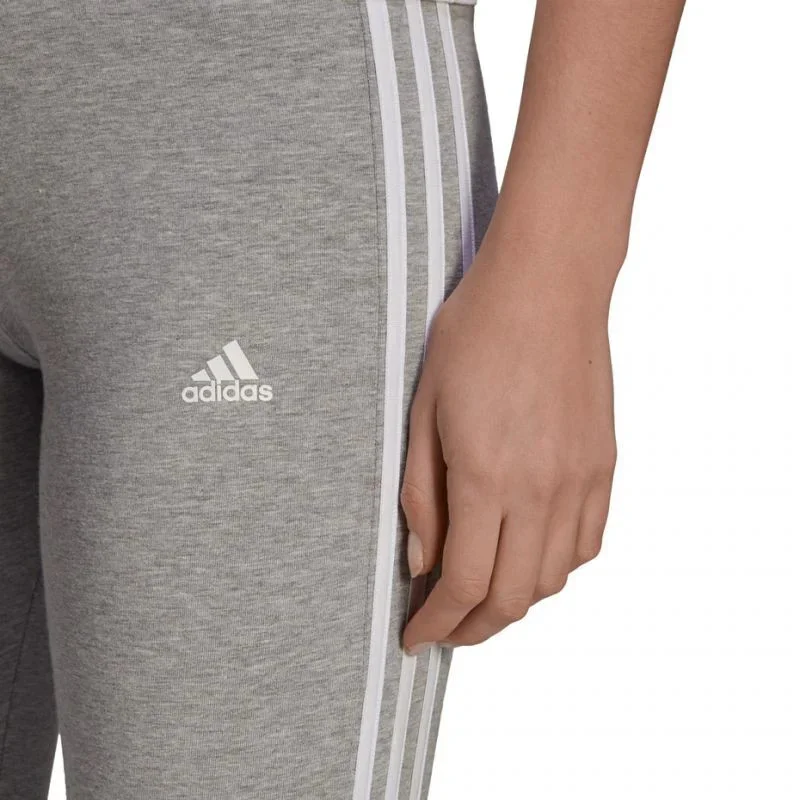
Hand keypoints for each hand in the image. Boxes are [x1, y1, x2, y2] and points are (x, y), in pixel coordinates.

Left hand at [401, 241, 617, 652]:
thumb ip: (422, 495)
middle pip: (513, 597)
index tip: (417, 637)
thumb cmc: (475, 337)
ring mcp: (580, 480)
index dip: (437, 622)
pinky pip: (588, 543)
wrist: (547, 288)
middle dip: (474, 629)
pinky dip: (556, 568)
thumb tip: (422, 561)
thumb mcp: (424, 413)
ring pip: (554, 578)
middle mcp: (540, 490)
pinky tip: (531, 556)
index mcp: (485, 477)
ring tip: (483, 595)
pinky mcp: (604, 466)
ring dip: (515, 602)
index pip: (464, 583)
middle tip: (446, 629)